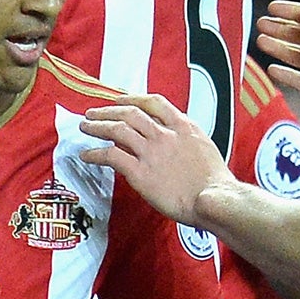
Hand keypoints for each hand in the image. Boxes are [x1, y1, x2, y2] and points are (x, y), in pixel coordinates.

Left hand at [81, 93, 234, 225]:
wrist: (214, 199)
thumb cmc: (214, 182)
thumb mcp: (204, 148)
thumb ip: (184, 139)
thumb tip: (170, 140)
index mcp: (183, 127)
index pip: (153, 103)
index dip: (133, 99)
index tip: (120, 100)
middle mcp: (165, 135)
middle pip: (130, 113)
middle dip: (108, 111)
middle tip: (93, 112)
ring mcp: (151, 152)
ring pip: (117, 130)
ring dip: (97, 126)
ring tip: (85, 127)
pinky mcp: (140, 173)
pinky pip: (111, 157)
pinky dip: (95, 154)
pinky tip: (86, 155)